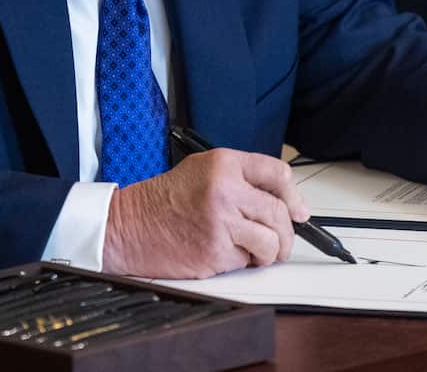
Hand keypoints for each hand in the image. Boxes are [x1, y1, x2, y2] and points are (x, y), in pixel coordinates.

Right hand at [102, 148, 308, 278]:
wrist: (128, 226)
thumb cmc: (163, 200)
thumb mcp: (201, 170)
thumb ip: (241, 179)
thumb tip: (284, 201)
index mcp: (223, 164)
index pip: (277, 173)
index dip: (293, 195)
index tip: (299, 211)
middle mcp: (225, 189)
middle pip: (280, 212)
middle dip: (286, 233)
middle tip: (280, 241)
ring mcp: (221, 222)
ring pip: (271, 242)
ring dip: (269, 253)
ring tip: (255, 252)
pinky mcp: (215, 252)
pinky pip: (247, 261)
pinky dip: (241, 262)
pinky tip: (223, 253)